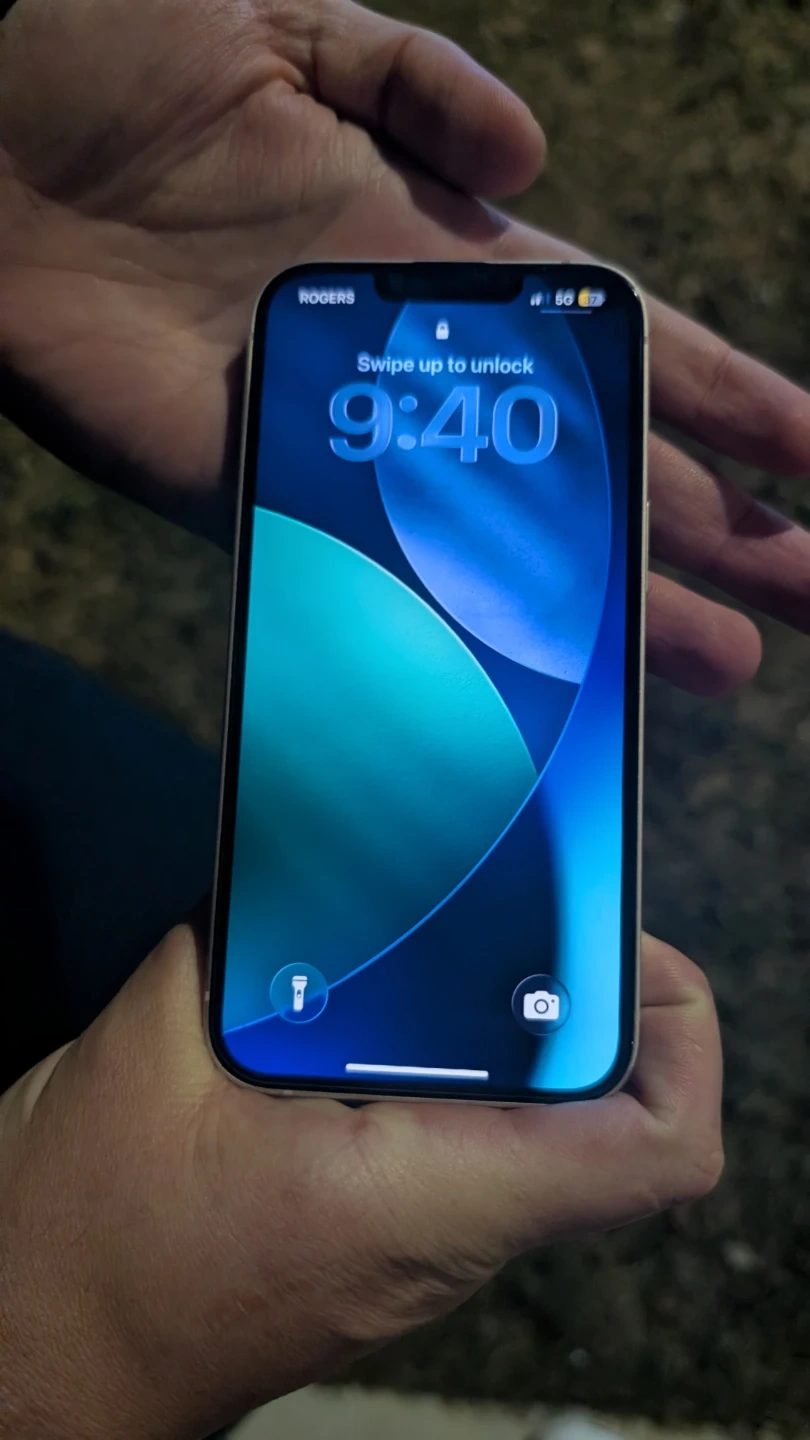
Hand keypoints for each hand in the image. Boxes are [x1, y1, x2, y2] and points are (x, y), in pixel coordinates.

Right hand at [0, 927, 721, 1439]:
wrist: (43, 1357)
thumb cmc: (84, 1247)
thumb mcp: (147, 1051)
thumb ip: (239, 943)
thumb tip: (308, 863)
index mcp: (419, 1196)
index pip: (648, 1149)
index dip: (677, 1033)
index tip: (620, 941)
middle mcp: (450, 1230)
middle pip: (614, 1120)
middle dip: (598, 996)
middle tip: (535, 902)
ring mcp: (426, 1238)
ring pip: (549, 1126)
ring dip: (530, 1027)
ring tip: (471, 928)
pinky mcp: (390, 1226)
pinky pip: (476, 1134)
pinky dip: (465, 1059)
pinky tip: (394, 995)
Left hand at [1, 0, 807, 696]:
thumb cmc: (111, 45)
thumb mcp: (296, 25)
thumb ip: (416, 80)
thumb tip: (528, 153)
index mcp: (432, 253)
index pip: (611, 334)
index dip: (716, 392)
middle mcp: (405, 364)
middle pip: (585, 457)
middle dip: (705, 520)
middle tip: (801, 593)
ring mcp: (332, 437)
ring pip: (503, 537)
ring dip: (611, 599)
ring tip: (717, 660)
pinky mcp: (244, 488)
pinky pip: (367, 560)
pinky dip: (455, 609)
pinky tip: (536, 664)